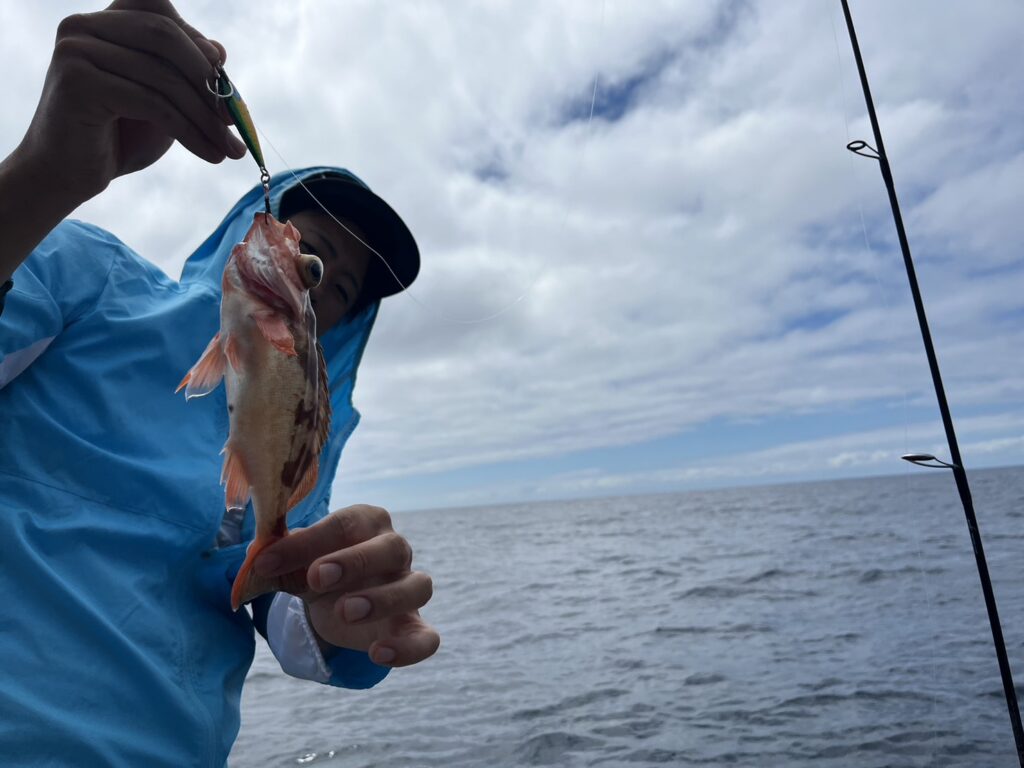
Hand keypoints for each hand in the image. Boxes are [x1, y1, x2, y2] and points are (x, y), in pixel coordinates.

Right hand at [17, 0, 245, 205]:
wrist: (67, 175)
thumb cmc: (116, 137)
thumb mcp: (160, 99)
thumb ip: (183, 74)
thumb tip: (219, 49)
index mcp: (103, 22)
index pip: (161, 13)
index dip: (197, 43)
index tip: (225, 81)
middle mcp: (83, 25)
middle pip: (165, 37)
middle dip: (208, 81)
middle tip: (236, 119)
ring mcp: (76, 50)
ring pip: (164, 76)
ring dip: (205, 117)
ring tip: (230, 148)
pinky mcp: (77, 81)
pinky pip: (152, 103)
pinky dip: (189, 131)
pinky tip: (210, 154)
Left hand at [254, 505, 439, 667]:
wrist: (338, 605)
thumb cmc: (319, 572)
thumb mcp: (295, 565)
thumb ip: (280, 564)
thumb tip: (258, 564)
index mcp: (366, 523)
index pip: (346, 523)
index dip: (309, 541)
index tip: (269, 562)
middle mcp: (395, 550)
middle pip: (392, 547)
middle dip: (355, 561)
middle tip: (316, 579)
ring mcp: (409, 588)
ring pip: (418, 587)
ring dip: (383, 599)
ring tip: (344, 612)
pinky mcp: (413, 627)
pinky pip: (428, 638)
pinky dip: (408, 648)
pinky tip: (377, 654)